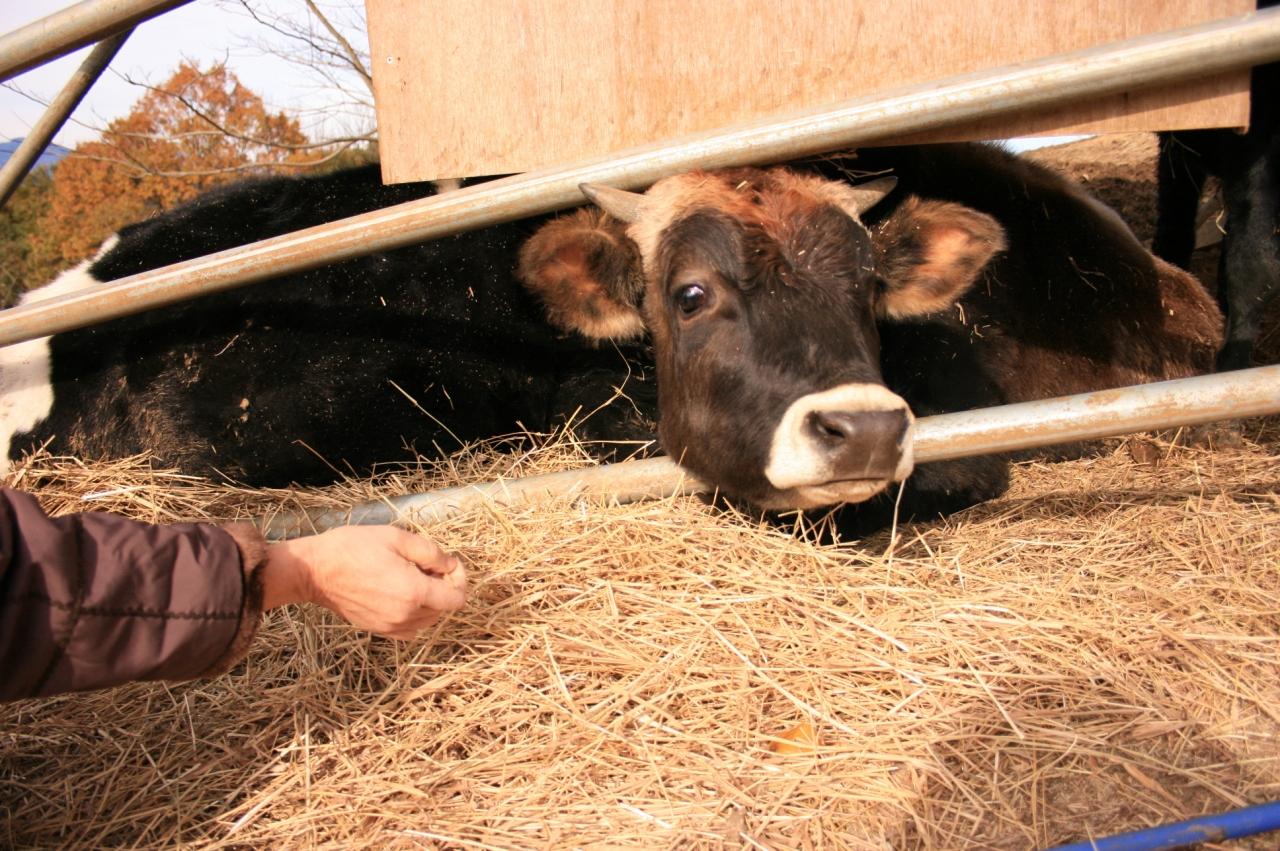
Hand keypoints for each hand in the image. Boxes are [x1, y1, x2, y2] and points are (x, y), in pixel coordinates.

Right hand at [262, 526, 466, 638]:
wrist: (315, 571)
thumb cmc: (353, 548)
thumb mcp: (397, 538)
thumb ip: (431, 553)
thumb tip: (451, 566)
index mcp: (414, 592)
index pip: (457, 598)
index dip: (459, 579)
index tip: (448, 563)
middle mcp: (405, 615)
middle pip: (444, 609)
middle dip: (443, 587)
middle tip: (426, 565)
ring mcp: (391, 627)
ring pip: (428, 620)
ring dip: (430, 601)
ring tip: (411, 577)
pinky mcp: (378, 631)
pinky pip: (410, 629)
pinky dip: (414, 614)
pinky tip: (400, 595)